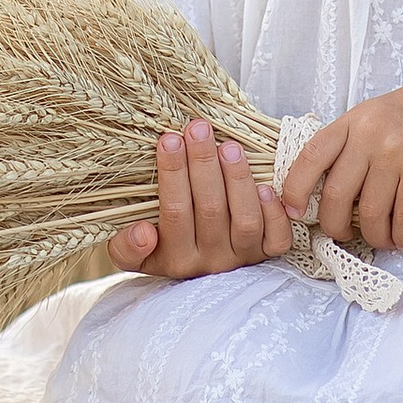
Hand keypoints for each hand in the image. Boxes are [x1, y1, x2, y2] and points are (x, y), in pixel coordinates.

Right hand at [112, 118, 297, 278]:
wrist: (199, 275)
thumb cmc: (161, 248)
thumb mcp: (132, 253)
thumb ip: (126, 246)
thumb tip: (143, 232)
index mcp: (174, 259)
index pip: (174, 211)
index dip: (172, 174)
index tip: (168, 139)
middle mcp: (210, 262)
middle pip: (210, 210)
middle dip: (203, 164)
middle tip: (198, 128)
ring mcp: (242, 258)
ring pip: (245, 220)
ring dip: (237, 179)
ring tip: (229, 145)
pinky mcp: (267, 255)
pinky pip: (276, 238)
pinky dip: (272, 211)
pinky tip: (265, 184)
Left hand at [277, 41, 402, 255]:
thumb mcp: (376, 115)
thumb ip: (351, 144)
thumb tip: (328, 192)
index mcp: (351, 121)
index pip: (309, 157)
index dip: (295, 189)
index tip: (294, 212)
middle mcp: (368, 135)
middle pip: (337, 195)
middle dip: (336, 227)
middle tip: (345, 236)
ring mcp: (395, 151)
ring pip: (371, 213)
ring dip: (375, 237)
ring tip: (383, 240)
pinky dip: (402, 235)